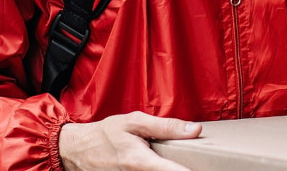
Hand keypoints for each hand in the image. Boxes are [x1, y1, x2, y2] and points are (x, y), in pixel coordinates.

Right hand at [58, 111, 202, 170]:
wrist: (79, 150)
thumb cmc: (105, 134)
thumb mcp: (134, 121)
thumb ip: (166, 126)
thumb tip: (195, 130)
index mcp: (139, 162)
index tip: (208, 169)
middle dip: (182, 169)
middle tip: (196, 162)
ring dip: (170, 170)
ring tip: (177, 162)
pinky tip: (162, 165)